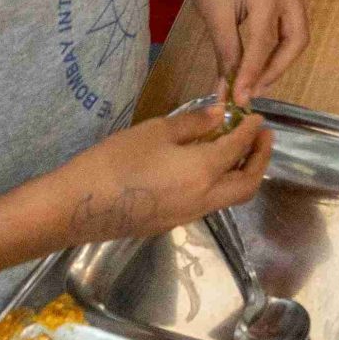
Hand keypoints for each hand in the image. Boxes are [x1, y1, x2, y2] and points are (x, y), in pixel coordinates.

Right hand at [52, 103, 274, 244]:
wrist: (77, 206)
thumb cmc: (115, 161)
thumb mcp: (154, 131)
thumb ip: (192, 124)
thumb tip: (219, 116)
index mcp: (204, 172)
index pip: (239, 150)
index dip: (252, 132)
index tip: (258, 118)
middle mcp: (203, 199)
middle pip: (247, 185)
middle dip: (260, 160)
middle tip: (261, 137)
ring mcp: (187, 216)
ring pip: (229, 197)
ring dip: (240, 174)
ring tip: (236, 149)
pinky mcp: (170, 223)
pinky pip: (208, 203)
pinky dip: (218, 184)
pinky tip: (205, 166)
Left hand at [169, 0, 309, 100]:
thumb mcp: (214, 16)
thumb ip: (226, 56)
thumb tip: (227, 94)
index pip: (265, 41)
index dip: (253, 73)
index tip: (240, 100)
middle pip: (297, 38)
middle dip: (276, 68)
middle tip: (253, 90)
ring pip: (297, 31)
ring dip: (278, 58)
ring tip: (254, 79)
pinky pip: (291, 20)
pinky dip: (278, 42)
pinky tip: (259, 57)